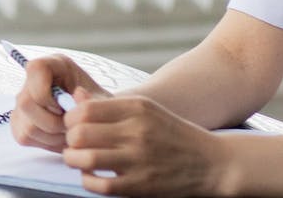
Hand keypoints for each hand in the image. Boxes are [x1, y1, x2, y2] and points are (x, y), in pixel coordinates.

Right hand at [10, 54, 109, 151]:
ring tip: (69, 132)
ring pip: (28, 126)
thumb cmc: (98, 107)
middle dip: (53, 121)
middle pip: (26, 103)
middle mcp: (32, 81)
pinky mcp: (18, 123)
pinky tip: (60, 137)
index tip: (64, 105)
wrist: (95, 121)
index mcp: (53, 65)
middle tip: (71, 124)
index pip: (35, 69)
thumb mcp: (103, 101)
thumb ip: (93, 99)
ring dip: (53, 135)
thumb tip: (78, 95)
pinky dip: (46, 142)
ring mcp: (21, 103)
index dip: (47, 91)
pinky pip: (25, 137)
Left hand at [61, 89, 230, 196]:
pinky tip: (92, 175)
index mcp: (136, 109)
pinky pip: (98, 184)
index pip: (84, 110)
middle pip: (79, 133)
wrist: (212, 163)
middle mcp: (136, 131)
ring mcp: (138, 159)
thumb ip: (109, 104)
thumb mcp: (146, 109)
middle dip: (69, 140)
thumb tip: (75, 96)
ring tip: (78, 159)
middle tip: (74, 144)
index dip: (71, 119)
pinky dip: (87, 180)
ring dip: (73, 160)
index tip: (75, 126)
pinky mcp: (140, 185)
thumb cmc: (173, 134)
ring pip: (84, 158)